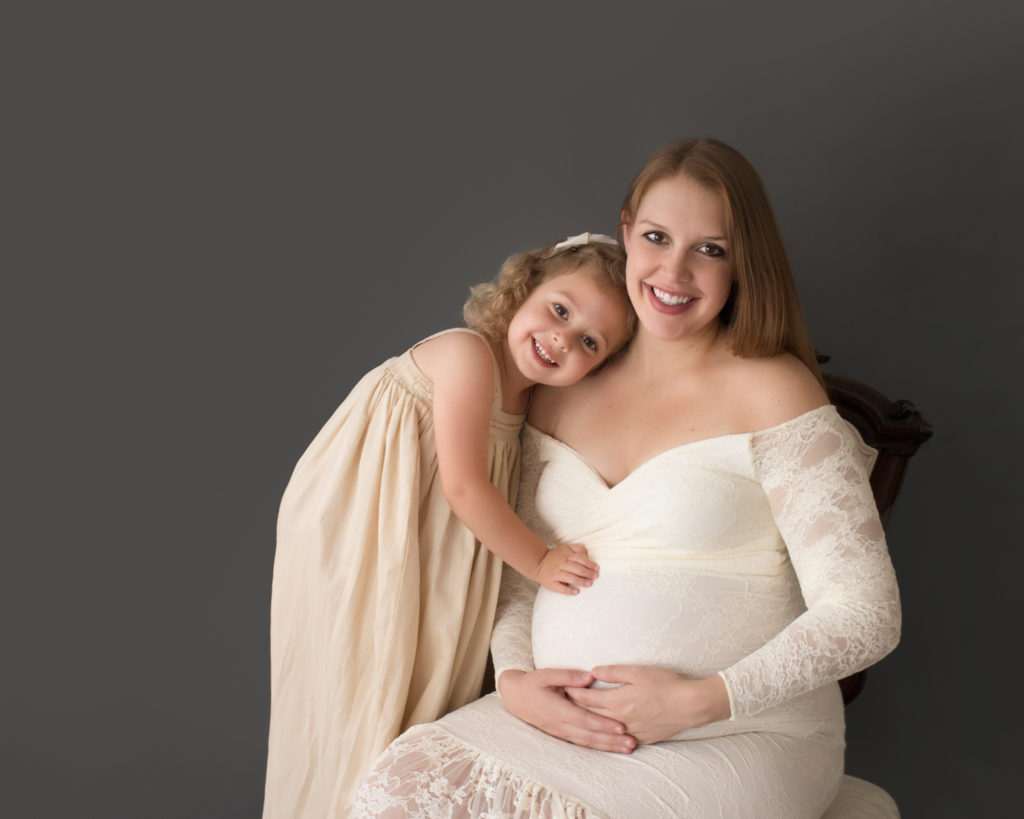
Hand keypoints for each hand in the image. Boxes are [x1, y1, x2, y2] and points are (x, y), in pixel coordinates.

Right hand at [497, 668, 634, 753]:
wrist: (515, 698)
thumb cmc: (533, 683)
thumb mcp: (546, 674)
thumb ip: (568, 675)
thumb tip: (590, 677)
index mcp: (557, 709)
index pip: (584, 719)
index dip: (602, 724)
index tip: (620, 726)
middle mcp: (560, 724)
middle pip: (589, 735)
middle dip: (611, 740)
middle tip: (631, 742)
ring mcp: (561, 732)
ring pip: (587, 742)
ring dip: (608, 746)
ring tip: (627, 748)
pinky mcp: (562, 735)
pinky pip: (582, 743)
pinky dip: (598, 747)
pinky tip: (611, 748)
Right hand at [535, 543, 598, 594]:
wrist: (538, 563)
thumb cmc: (556, 557)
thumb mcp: (566, 548)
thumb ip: (577, 549)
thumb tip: (587, 553)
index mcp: (566, 556)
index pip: (579, 558)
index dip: (588, 563)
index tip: (597, 568)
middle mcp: (561, 564)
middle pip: (575, 568)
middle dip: (586, 572)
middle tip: (596, 576)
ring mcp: (555, 574)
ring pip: (568, 577)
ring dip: (579, 581)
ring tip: (589, 584)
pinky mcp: (551, 583)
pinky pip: (559, 587)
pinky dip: (567, 590)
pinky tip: (576, 592)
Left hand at [564, 666, 730, 744]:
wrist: (691, 705)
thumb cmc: (666, 684)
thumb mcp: (638, 671)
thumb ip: (613, 672)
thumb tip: (593, 671)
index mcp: (617, 701)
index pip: (586, 698)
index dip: (573, 692)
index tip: (562, 688)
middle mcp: (620, 719)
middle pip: (590, 715)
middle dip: (575, 708)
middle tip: (562, 702)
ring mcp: (631, 731)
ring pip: (603, 729)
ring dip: (589, 724)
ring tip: (578, 718)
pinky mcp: (642, 738)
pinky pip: (619, 738)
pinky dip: (608, 735)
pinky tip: (603, 733)